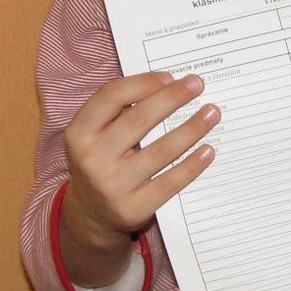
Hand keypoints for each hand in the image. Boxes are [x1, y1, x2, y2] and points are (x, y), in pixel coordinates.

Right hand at [62, 72, 217, 268]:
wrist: (91, 213)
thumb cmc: (102, 160)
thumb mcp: (95, 134)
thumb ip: (119, 111)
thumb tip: (168, 86)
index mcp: (79, 133)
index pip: (111, 96)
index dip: (142, 83)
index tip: (169, 77)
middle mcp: (92, 159)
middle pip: (139, 120)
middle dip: (172, 98)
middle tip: (197, 84)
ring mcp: (112, 186)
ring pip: (161, 151)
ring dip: (192, 128)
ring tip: (211, 113)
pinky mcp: (133, 209)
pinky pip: (170, 182)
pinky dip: (192, 165)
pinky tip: (207, 150)